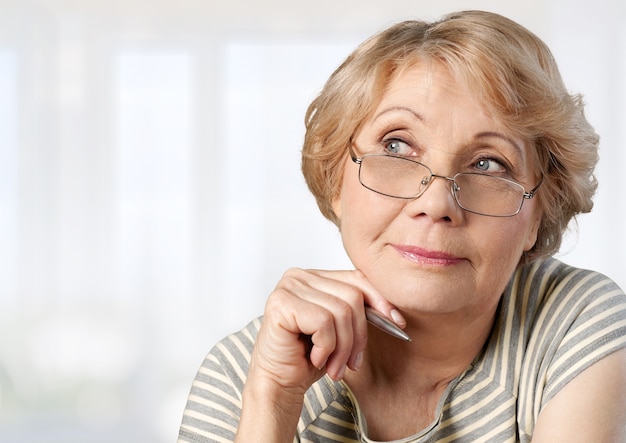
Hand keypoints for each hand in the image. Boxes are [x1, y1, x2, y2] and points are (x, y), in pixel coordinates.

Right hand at [236, 268, 404, 441]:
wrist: (279, 383)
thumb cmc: (308, 358)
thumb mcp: (341, 330)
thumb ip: (358, 311)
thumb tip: (394, 312)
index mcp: (313, 276)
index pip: (356, 278)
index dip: (380, 300)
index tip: (397, 323)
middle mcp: (299, 276)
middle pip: (352, 296)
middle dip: (358, 336)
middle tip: (352, 363)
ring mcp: (288, 287)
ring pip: (341, 311)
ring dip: (343, 348)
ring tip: (333, 366)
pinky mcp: (282, 304)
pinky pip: (324, 323)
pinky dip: (326, 348)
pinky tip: (315, 358)